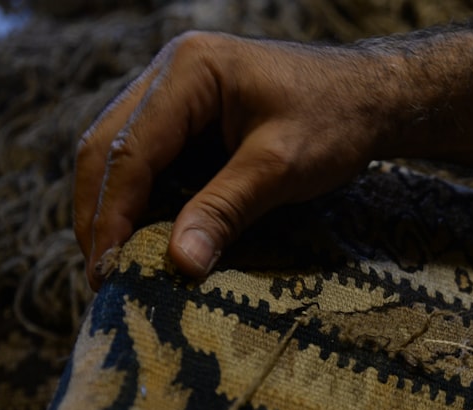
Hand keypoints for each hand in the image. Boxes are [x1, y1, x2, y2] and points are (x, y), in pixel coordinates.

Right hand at [74, 32, 387, 288]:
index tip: (106, 269)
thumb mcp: (280, 168)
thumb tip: (179, 264)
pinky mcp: (188, 116)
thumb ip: (226, 210)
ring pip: (120, 154)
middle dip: (99, 213)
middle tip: (102, 276)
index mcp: (188, 70)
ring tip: (116, 265)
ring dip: (113, 209)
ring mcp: (175, 92)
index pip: (129, 149)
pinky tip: (144, 238)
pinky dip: (141, 200)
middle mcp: (170, 73)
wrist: (374, 97)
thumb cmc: (336, 121)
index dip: (111, 214)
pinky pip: (148, 160)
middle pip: (107, 147)